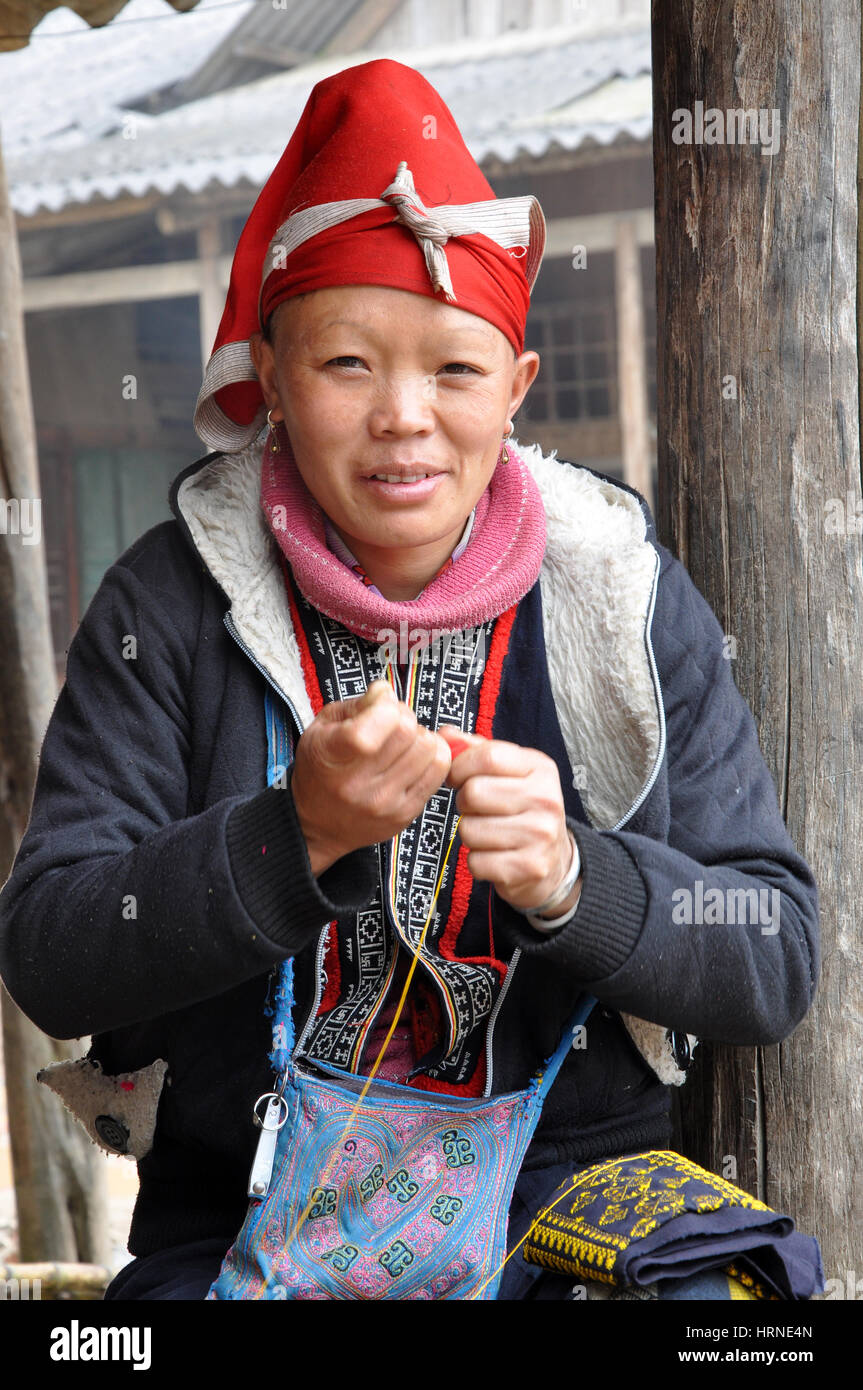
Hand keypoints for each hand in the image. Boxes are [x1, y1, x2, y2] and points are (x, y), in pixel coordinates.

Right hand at [291, 681, 452, 875]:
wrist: (318, 825)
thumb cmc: (320, 771)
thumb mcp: (323, 728)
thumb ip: (358, 704)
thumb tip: (387, 692)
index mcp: (332, 755)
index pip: (378, 722)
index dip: (385, 705)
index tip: (379, 706)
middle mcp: (358, 783)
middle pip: (409, 731)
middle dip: (404, 718)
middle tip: (392, 725)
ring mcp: (384, 801)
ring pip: (429, 749)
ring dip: (420, 738)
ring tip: (402, 744)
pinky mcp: (405, 813)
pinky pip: (439, 771)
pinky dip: (433, 756)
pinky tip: (415, 758)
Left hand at [439, 726, 581, 916]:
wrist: (555, 860)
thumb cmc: (524, 809)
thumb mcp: (509, 772)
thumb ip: (476, 750)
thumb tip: (444, 734)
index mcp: (540, 768)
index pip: (487, 757)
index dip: (460, 768)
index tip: (459, 777)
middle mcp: (545, 799)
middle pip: (473, 793)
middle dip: (464, 803)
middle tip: (479, 810)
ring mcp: (540, 835)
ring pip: (469, 830)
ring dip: (470, 834)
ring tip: (490, 833)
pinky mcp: (529, 867)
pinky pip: (476, 862)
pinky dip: (478, 861)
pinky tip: (496, 855)